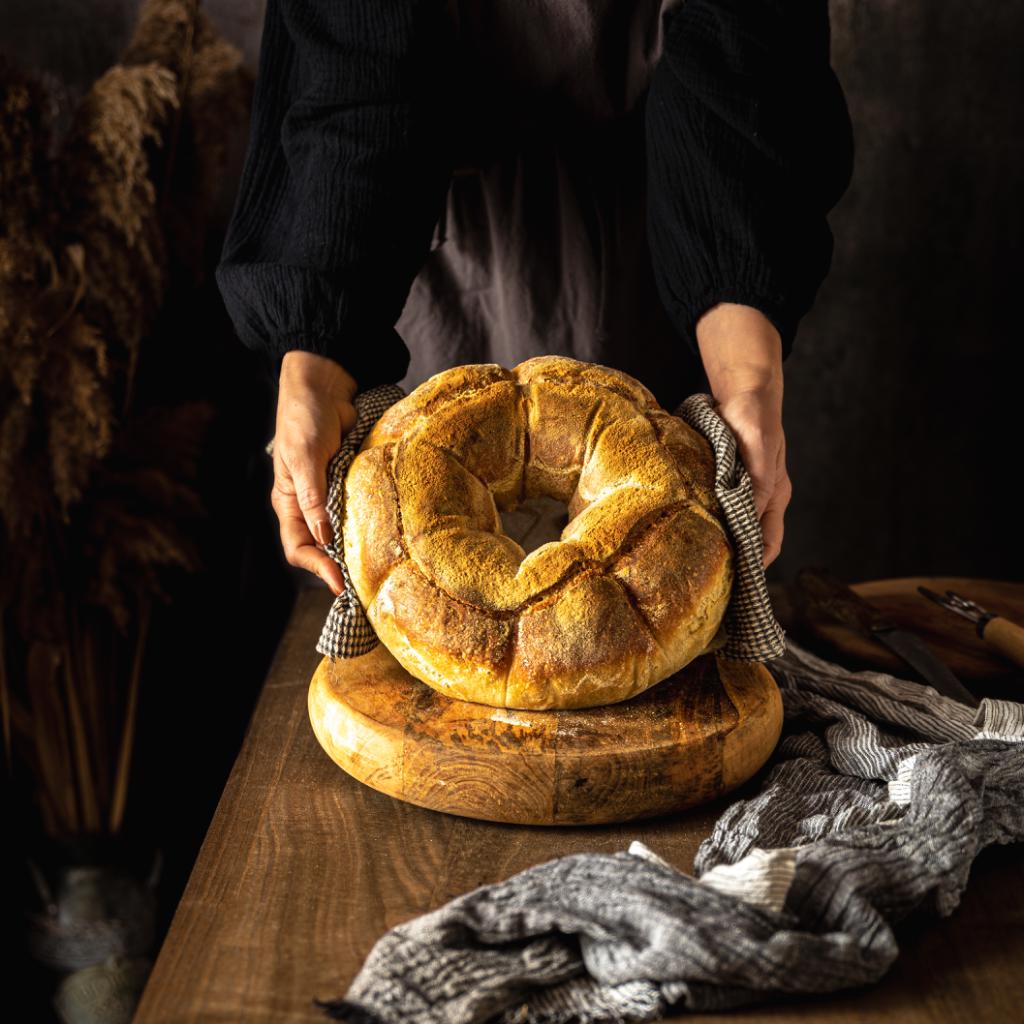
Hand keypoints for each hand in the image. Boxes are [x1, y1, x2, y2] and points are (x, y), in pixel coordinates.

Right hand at [270, 351, 358, 594]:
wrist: (325, 389)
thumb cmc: (304, 421)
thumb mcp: (305, 459)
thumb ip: (313, 499)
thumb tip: (324, 538)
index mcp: (289, 504)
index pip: (298, 548)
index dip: (317, 568)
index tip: (341, 582)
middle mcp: (309, 507)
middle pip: (322, 548)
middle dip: (340, 566)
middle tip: (366, 584)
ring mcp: (332, 496)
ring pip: (344, 532)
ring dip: (358, 548)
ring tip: (381, 565)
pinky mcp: (352, 484)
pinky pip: (361, 510)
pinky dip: (371, 523)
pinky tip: (389, 532)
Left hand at [695, 303, 789, 567]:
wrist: (744, 390)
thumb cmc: (754, 417)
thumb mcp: (759, 448)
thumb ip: (759, 481)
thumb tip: (748, 517)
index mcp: (774, 494)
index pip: (769, 542)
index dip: (757, 566)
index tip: (739, 588)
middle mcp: (760, 497)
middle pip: (749, 540)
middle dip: (734, 562)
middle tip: (710, 585)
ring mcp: (741, 489)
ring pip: (729, 526)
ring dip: (716, 543)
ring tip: (693, 565)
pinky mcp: (722, 479)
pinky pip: (714, 508)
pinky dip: (704, 522)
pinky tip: (685, 531)